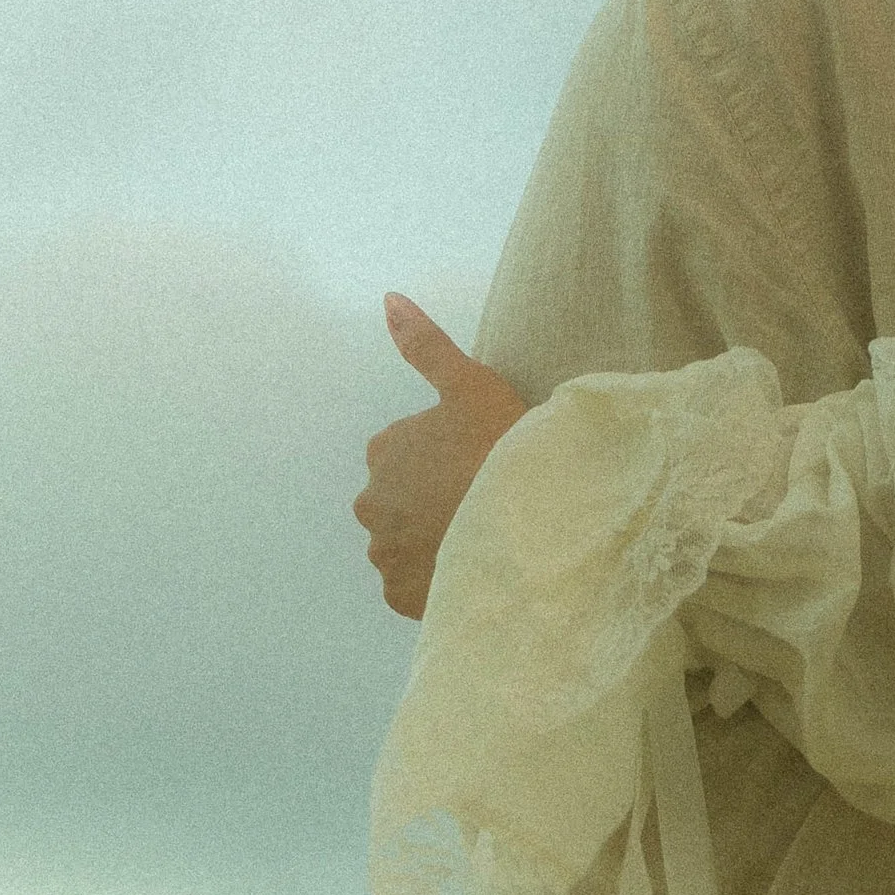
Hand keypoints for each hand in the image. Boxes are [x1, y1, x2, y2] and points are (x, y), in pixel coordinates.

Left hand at [353, 294, 529, 618]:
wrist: (524, 524)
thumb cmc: (497, 445)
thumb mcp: (468, 383)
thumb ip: (425, 344)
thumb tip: (387, 298)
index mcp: (384, 451)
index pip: (403, 450)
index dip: (441, 452)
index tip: (476, 455)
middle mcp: (371, 504)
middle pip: (399, 498)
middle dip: (429, 497)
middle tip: (479, 493)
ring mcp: (384, 554)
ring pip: (405, 541)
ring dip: (431, 537)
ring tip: (480, 530)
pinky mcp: (400, 597)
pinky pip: (414, 583)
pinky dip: (434, 576)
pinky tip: (471, 562)